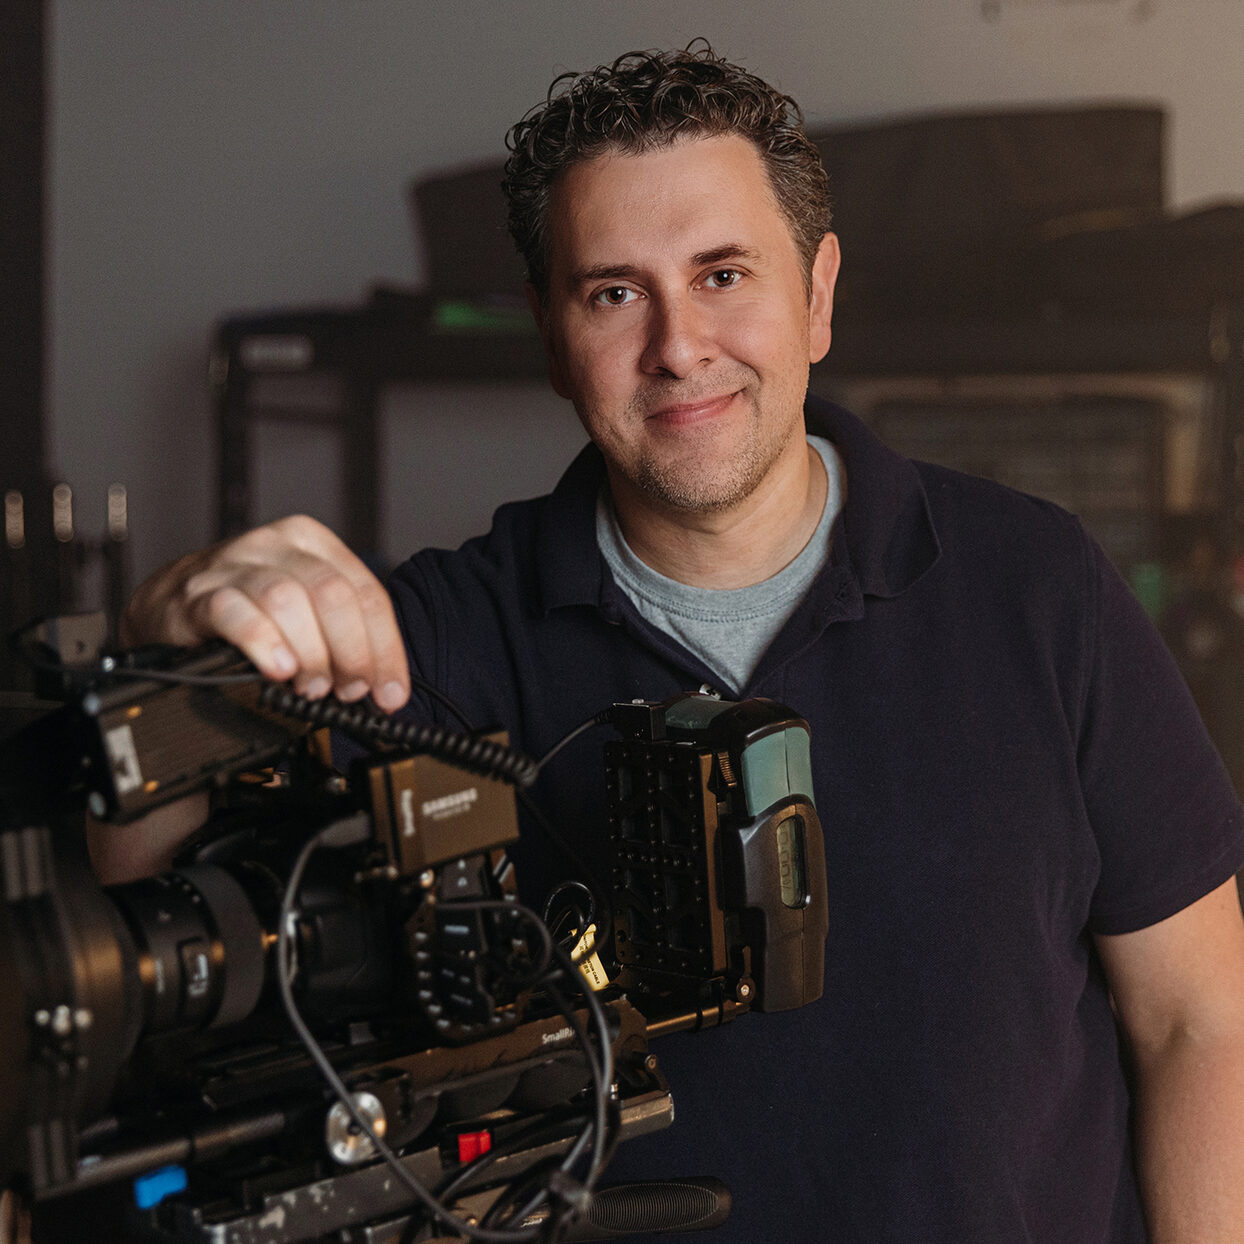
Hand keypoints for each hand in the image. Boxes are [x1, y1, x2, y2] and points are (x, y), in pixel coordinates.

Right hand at [121, 515, 408, 711]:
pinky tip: (277, 669)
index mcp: (313, 543)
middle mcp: (276, 545)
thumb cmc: (248, 611)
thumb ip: (342, 636)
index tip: (390, 692)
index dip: (385, 649)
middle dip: (351, 652)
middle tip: (350, 690)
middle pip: (332, 595)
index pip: (367, 594)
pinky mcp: (198, 592)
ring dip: (310, 653)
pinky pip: (235, 613)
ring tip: (313, 686)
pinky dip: (263, 644)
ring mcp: (234, 563)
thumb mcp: (303, 611)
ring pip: (288, 601)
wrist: (168, 606)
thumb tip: (384, 687)